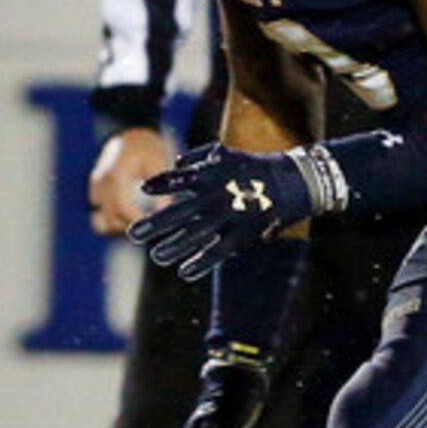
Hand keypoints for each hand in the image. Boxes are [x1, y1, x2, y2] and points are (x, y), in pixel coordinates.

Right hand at [89, 125, 175, 236]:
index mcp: (118, 174)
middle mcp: (102, 183)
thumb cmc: (146, 145)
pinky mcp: (95, 189)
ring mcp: (96, 187)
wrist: (128, 128)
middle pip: (111, 218)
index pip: (123, 207)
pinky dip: (111, 218)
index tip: (153, 227)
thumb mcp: (159, 163)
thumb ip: (163, 189)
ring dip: (118, 226)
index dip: (138, 220)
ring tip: (137, 220)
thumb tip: (166, 213)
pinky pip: (98, 214)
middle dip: (130, 226)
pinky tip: (127, 214)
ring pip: (100, 221)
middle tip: (149, 224)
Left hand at [130, 143, 312, 280]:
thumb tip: (175, 164)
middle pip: (179, 212)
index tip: (143, 188)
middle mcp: (216, 194)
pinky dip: (201, 262)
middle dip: (155, 224)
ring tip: (156, 257)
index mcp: (210, 173)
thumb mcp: (226, 155)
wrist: (295, 180)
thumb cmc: (255, 167)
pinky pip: (218, 251)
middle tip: (132, 235)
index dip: (161, 183)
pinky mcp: (244, 233)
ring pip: (195, 234)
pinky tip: (184, 272)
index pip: (178, 179)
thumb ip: (199, 158)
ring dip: (174, 246)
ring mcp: (230, 215)